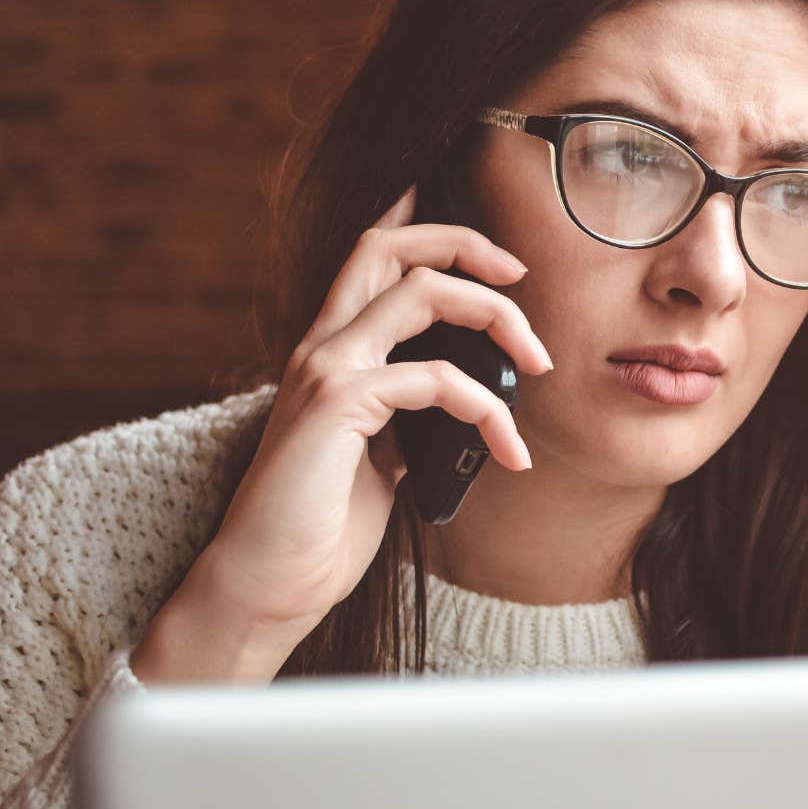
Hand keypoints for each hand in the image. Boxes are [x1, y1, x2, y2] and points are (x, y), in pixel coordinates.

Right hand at [188, 186, 553, 655]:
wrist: (268, 587)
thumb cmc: (318, 531)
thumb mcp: (378, 462)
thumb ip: (406, 422)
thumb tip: (456, 407)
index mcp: (331, 355)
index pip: (367, 262)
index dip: (415, 223)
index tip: (471, 222)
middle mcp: (322, 348)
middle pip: (386, 248)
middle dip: (463, 242)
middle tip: (520, 276)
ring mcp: (325, 370)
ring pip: (421, 291)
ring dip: (497, 316)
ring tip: (539, 363)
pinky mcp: (338, 404)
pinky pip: (437, 377)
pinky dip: (488, 406)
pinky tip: (509, 450)